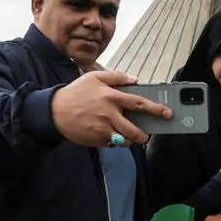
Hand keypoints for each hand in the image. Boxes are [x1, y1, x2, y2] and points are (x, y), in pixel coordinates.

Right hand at [50, 71, 171, 146]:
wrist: (54, 111)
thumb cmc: (76, 93)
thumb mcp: (94, 77)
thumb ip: (115, 77)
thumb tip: (134, 80)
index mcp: (111, 97)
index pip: (138, 103)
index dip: (155, 109)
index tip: (167, 113)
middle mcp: (109, 114)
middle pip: (135, 129)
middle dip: (144, 134)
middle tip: (147, 134)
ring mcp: (102, 129)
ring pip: (125, 140)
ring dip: (131, 140)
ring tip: (130, 135)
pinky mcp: (96, 140)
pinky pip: (112, 144)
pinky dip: (116, 141)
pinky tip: (112, 135)